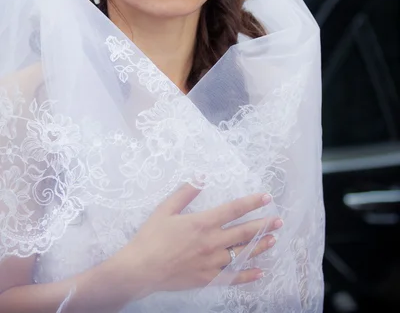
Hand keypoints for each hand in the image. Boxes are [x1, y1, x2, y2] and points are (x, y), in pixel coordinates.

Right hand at [117, 184, 281, 297]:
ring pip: (242, 253)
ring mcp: (211, 263)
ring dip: (260, 246)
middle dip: (264, 225)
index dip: (252, 202)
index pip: (234, 210)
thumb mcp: (166, 209)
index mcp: (203, 223)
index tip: (267, 198)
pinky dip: (248, 275)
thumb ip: (186, 192)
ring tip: (274, 239)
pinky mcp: (207, 279)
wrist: (140, 269)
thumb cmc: (151, 237)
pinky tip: (260, 272)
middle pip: (244, 232)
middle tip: (279, 221)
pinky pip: (233, 278)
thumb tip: (202, 176)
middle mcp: (212, 242)